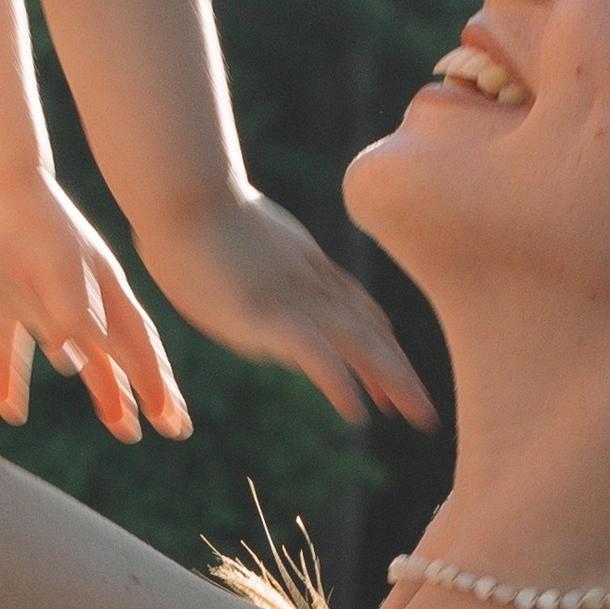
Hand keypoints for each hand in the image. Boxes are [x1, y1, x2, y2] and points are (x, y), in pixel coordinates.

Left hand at [0, 171, 189, 443]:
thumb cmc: (32, 222)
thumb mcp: (62, 267)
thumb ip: (70, 312)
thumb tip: (71, 359)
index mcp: (104, 290)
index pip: (139, 345)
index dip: (156, 385)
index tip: (173, 421)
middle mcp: (78, 301)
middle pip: (116, 356)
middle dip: (138, 394)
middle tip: (157, 429)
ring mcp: (40, 305)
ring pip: (75, 358)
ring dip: (99, 391)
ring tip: (119, 425)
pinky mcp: (0, 304)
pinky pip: (6, 352)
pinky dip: (7, 379)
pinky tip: (7, 410)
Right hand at [134, 187, 436, 429]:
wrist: (184, 191)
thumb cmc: (194, 211)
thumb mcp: (241, 239)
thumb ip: (256, 264)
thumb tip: (249, 280)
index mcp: (305, 268)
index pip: (358, 311)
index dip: (382, 347)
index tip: (397, 382)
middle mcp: (310, 286)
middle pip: (370, 330)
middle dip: (399, 373)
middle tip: (426, 414)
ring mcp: (292, 299)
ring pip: (357, 342)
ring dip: (392, 381)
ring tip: (418, 417)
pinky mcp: (265, 314)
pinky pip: (313, 352)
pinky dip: (337, 381)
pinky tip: (355, 411)